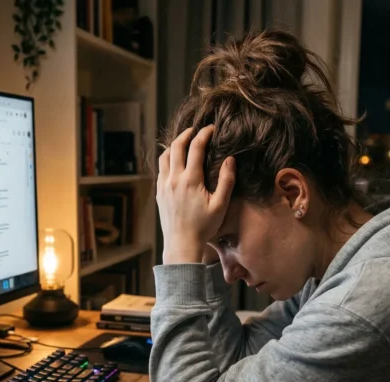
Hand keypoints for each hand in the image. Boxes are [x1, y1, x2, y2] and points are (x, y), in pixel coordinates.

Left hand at [157, 126, 234, 263]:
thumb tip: (230, 159)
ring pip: (164, 156)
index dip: (204, 134)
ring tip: (184, 142)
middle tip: (195, 130)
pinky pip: (161, 169)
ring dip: (174, 145)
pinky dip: (168, 159)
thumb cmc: (204, 227)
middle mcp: (174, 179)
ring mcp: (164, 185)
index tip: (211, 128)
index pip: (195, 148)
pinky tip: (175, 161)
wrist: (181, 244)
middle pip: (176, 146)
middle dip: (186, 134)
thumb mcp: (220, 205)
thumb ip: (227, 181)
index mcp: (190, 180)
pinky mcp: (159, 192)